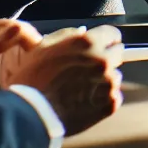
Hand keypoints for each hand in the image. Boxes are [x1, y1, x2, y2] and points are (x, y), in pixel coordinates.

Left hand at [0, 19, 40, 107]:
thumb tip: (17, 27)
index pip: (25, 30)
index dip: (35, 44)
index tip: (41, 64)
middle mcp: (3, 37)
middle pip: (31, 41)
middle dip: (41, 55)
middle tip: (45, 76)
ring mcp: (6, 53)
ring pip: (31, 55)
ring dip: (37, 67)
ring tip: (41, 83)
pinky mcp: (7, 69)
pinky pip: (25, 68)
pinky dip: (31, 76)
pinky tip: (33, 86)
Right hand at [4, 25, 124, 134]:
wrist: (30, 115)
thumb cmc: (32, 80)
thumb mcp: (44, 47)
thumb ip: (68, 36)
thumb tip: (83, 32)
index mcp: (87, 43)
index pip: (113, 34)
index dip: (105, 40)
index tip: (101, 46)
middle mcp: (102, 60)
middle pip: (117, 54)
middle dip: (106, 59)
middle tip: (87, 69)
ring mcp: (108, 84)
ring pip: (115, 77)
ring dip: (103, 80)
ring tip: (81, 89)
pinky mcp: (109, 104)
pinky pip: (113, 97)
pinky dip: (102, 99)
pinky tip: (84, 102)